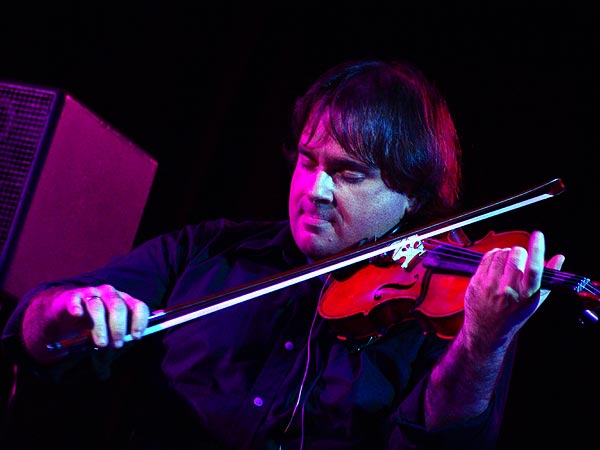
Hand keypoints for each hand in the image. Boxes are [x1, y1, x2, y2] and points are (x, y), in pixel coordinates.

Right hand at [25, 284, 148, 355]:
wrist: (64, 312)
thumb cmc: (90, 323)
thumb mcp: (104, 334)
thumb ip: (106, 348)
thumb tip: (104, 375)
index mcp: (124, 301)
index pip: (139, 306)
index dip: (140, 321)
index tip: (136, 337)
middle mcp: (110, 294)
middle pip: (118, 306)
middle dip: (119, 327)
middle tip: (117, 345)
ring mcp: (92, 293)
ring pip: (97, 306)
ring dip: (100, 326)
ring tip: (101, 343)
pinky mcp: (73, 296)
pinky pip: (76, 300)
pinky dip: (77, 307)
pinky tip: (77, 315)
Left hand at [461, 230, 564, 351]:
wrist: (486, 329)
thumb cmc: (514, 313)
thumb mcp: (535, 300)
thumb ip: (548, 278)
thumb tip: (560, 257)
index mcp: (526, 295)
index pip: (534, 268)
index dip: (537, 249)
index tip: (538, 235)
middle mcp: (508, 290)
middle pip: (515, 256)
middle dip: (519, 252)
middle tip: (519, 258)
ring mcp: (490, 286)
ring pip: (500, 254)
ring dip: (506, 253)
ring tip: (507, 262)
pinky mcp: (477, 282)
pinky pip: (487, 257)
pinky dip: (493, 254)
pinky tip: (496, 261)